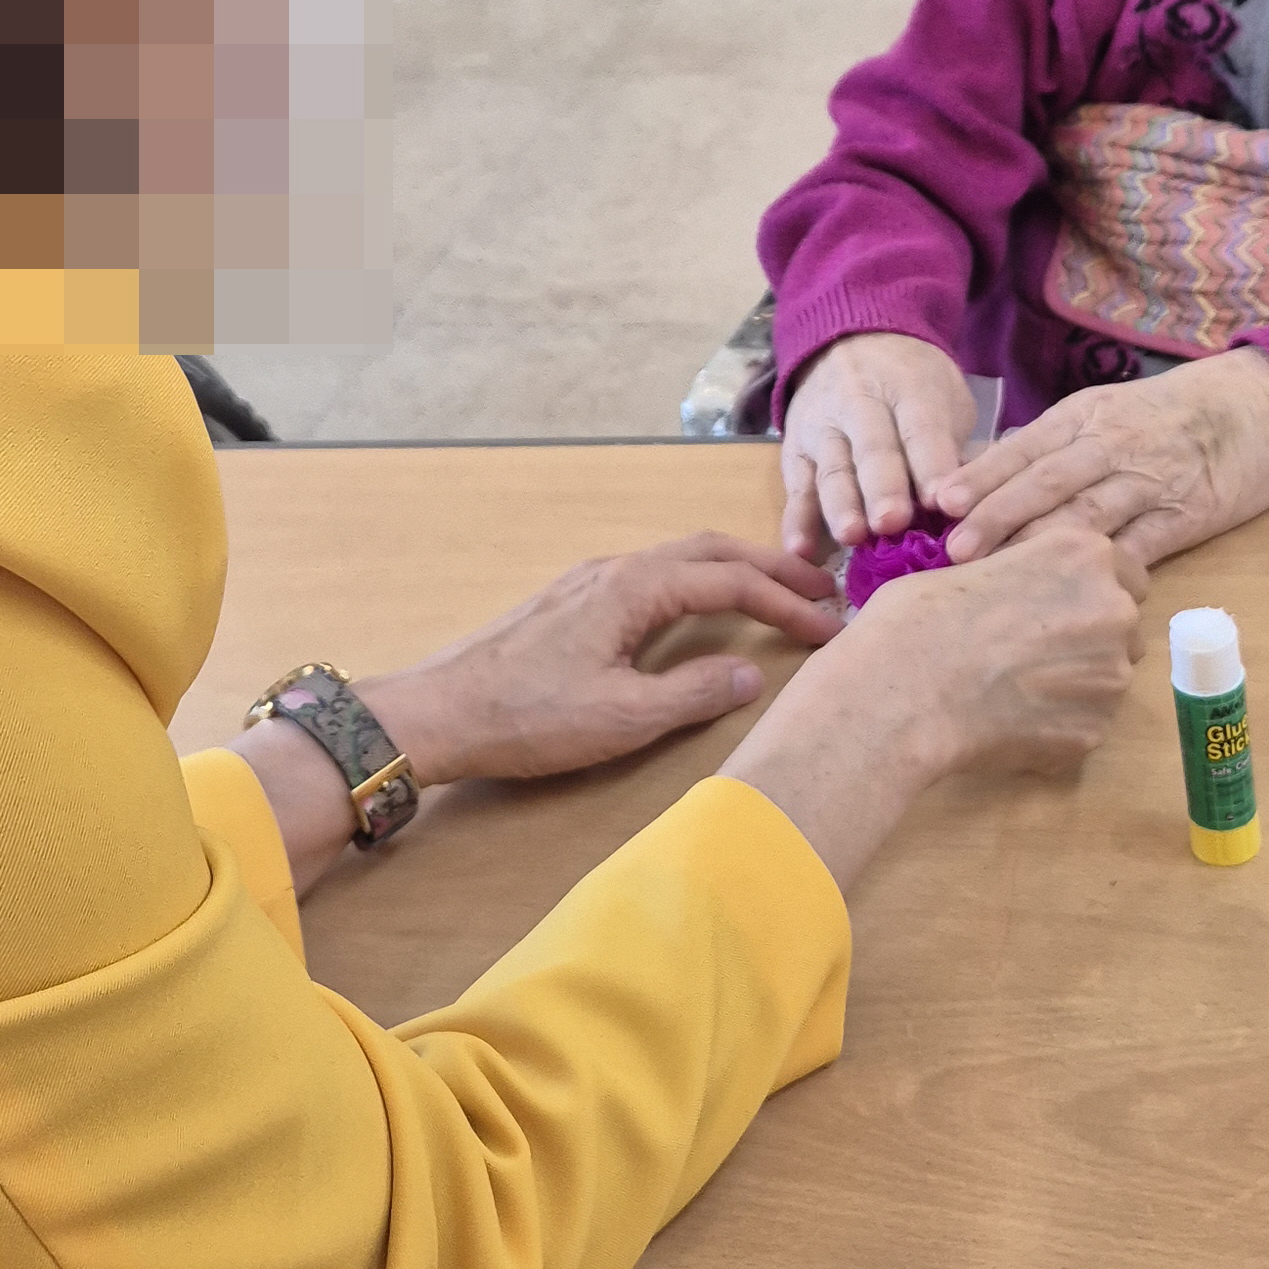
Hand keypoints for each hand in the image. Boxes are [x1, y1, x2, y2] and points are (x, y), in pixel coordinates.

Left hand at [359, 533, 843, 788]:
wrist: (436, 712)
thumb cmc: (525, 717)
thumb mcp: (620, 719)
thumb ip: (693, 694)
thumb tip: (750, 675)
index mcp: (634, 588)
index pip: (732, 582)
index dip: (788, 603)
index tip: (832, 626)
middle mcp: (616, 569)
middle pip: (711, 550)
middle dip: (772, 567)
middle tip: (824, 589)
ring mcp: (591, 580)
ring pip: (680, 558)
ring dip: (734, 570)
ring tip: (776, 593)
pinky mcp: (573, 600)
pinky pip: (655, 573)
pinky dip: (699, 580)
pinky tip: (702, 607)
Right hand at [721, 529, 1146, 891]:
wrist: (903, 692)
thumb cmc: (918, 616)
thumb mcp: (975, 563)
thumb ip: (1025, 576)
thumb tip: (1025, 592)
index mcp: (1085, 554)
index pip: (1124, 570)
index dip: (1089, 589)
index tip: (1058, 604)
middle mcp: (1114, 610)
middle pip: (1121, 626)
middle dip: (1087, 637)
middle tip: (1029, 650)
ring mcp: (1110, 676)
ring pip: (1105, 678)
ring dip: (1072, 683)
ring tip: (1010, 690)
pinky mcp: (1093, 732)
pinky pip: (1082, 725)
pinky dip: (1054, 725)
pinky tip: (1005, 722)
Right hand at [779, 331, 977, 558]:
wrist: (852, 339)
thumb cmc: (913, 382)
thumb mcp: (944, 396)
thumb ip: (953, 442)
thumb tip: (968, 500)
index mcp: (908, 386)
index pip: (921, 428)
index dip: (930, 465)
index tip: (942, 502)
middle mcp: (859, 402)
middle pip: (872, 448)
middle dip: (882, 487)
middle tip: (892, 522)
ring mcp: (822, 426)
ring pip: (831, 468)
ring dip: (840, 505)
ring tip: (851, 536)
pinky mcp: (795, 450)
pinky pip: (795, 485)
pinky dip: (795, 519)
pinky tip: (799, 549)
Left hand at [932, 348, 1268, 573]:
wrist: (1260, 405)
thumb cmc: (1170, 413)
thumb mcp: (1106, 412)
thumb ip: (1051, 445)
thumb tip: (983, 478)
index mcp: (1084, 417)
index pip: (1023, 447)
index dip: (981, 476)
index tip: (938, 502)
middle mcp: (1111, 445)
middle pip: (1046, 481)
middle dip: (996, 515)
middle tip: (952, 549)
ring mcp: (1149, 482)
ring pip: (1086, 515)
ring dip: (1039, 547)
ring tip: (999, 576)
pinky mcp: (1185, 517)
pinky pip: (1139, 549)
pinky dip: (1105, 572)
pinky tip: (1074, 595)